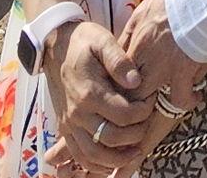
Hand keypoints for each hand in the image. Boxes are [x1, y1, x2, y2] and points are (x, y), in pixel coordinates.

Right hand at [44, 20, 152, 174]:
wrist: (55, 48)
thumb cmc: (83, 42)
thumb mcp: (103, 41)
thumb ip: (120, 61)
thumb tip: (136, 81)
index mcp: (90, 92)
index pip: (123, 115)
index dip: (142, 112)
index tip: (151, 102)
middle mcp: (78, 114)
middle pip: (110, 139)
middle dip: (134, 137)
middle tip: (146, 126)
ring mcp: (69, 124)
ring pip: (93, 155)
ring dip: (115, 159)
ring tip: (134, 152)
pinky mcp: (65, 129)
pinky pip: (79, 156)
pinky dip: (95, 164)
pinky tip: (111, 161)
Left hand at [118, 0, 206, 114]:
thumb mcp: (151, 0)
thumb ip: (140, 20)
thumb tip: (137, 30)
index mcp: (136, 33)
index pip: (116, 63)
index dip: (118, 77)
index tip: (126, 82)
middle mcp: (143, 51)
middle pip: (124, 84)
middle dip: (128, 95)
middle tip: (140, 100)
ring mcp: (161, 63)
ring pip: (143, 97)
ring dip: (151, 103)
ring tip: (162, 102)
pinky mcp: (182, 70)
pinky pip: (179, 98)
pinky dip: (187, 101)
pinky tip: (195, 97)